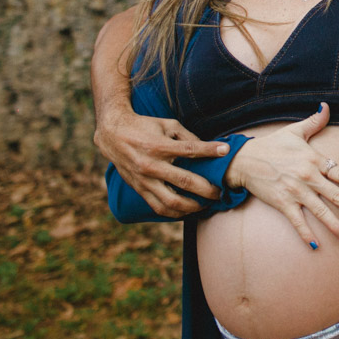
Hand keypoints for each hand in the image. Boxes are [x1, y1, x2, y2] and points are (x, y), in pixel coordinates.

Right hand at [95, 107, 228, 217]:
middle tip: (220, 192)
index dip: (210, 150)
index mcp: (158, 146)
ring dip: (193, 207)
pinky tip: (188, 210)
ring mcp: (144, 180)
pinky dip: (176, 213)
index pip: (190, 149)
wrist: (112, 135)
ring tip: (206, 205)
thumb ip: (188, 137)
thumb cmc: (145, 127)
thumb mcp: (167, 125)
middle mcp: (151, 166)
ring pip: (171, 202)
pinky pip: (159, 207)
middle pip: (185, 182)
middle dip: (207, 189)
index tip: (226, 151)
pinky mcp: (139, 189)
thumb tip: (210, 149)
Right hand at [223, 104, 338, 248]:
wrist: (245, 159)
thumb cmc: (272, 144)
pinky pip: (297, 221)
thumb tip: (327, 106)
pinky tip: (315, 245)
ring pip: (320, 210)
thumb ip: (315, 121)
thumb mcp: (295, 131)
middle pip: (335, 195)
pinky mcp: (283, 203)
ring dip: (334, 224)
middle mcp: (308, 177)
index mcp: (314, 160)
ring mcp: (296, 192)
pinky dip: (306, 234)